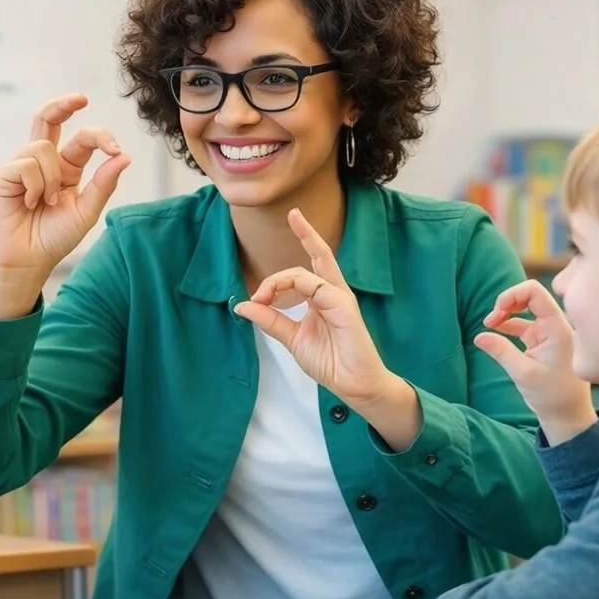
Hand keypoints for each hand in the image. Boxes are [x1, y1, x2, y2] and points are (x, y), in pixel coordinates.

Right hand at [0, 95, 130, 318]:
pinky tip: (28, 203)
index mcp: (66, 167)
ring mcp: (20, 166)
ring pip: (42, 148)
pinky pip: (25, 164)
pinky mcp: (2, 176)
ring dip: (50, 178)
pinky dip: (34, 185)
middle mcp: (42, 162)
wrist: (29, 260)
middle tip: (80, 98)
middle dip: (62, 103)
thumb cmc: (55, 237)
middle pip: (48, 118)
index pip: (82, 139)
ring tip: (46, 202)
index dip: (100, 137)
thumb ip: (103, 184)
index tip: (115, 148)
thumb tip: (124, 157)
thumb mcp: (86, 211)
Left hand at [234, 208, 394, 403]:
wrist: (353, 385)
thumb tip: (244, 305)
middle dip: (307, 232)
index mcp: (321, 298)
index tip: (256, 294)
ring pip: (309, 272)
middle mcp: (332, 293)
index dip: (279, 273)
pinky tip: (277, 297)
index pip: (306, 269)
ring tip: (262, 296)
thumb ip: (270, 320)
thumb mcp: (292, 338)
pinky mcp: (345, 307)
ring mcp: (340, 298)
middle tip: (293, 214)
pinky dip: (296, 288)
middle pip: (320, 255)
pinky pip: (318, 288)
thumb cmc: (330, 361)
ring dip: (280, 279)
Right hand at [473, 279, 596, 444]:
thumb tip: (478, 336)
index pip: (534, 292)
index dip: (511, 295)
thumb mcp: (523, 373)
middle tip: (488, 322)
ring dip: (504, 316)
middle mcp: (554, 325)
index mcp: (557, 327)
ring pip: (523, 311)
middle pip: (528, 297)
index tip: (496, 314)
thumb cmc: (553, 395)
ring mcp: (548, 333)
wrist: (568, 415)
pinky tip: (494, 336)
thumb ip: (501, 352)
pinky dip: (507, 327)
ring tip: (488, 328)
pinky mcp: (542, 343)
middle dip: (505, 304)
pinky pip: (522, 326)